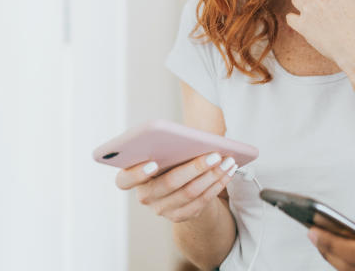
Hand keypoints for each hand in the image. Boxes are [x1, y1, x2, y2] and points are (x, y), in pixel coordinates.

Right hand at [115, 153, 236, 222]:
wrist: (179, 186)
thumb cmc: (169, 159)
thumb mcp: (164, 151)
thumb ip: (167, 145)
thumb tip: (191, 139)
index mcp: (132, 177)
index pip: (124, 180)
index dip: (136, 173)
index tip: (153, 162)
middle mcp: (145, 197)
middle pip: (168, 184)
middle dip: (195, 168)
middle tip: (215, 155)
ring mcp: (162, 209)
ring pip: (190, 193)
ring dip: (212, 175)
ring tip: (228, 160)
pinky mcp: (180, 216)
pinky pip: (202, 201)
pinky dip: (218, 184)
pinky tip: (229, 171)